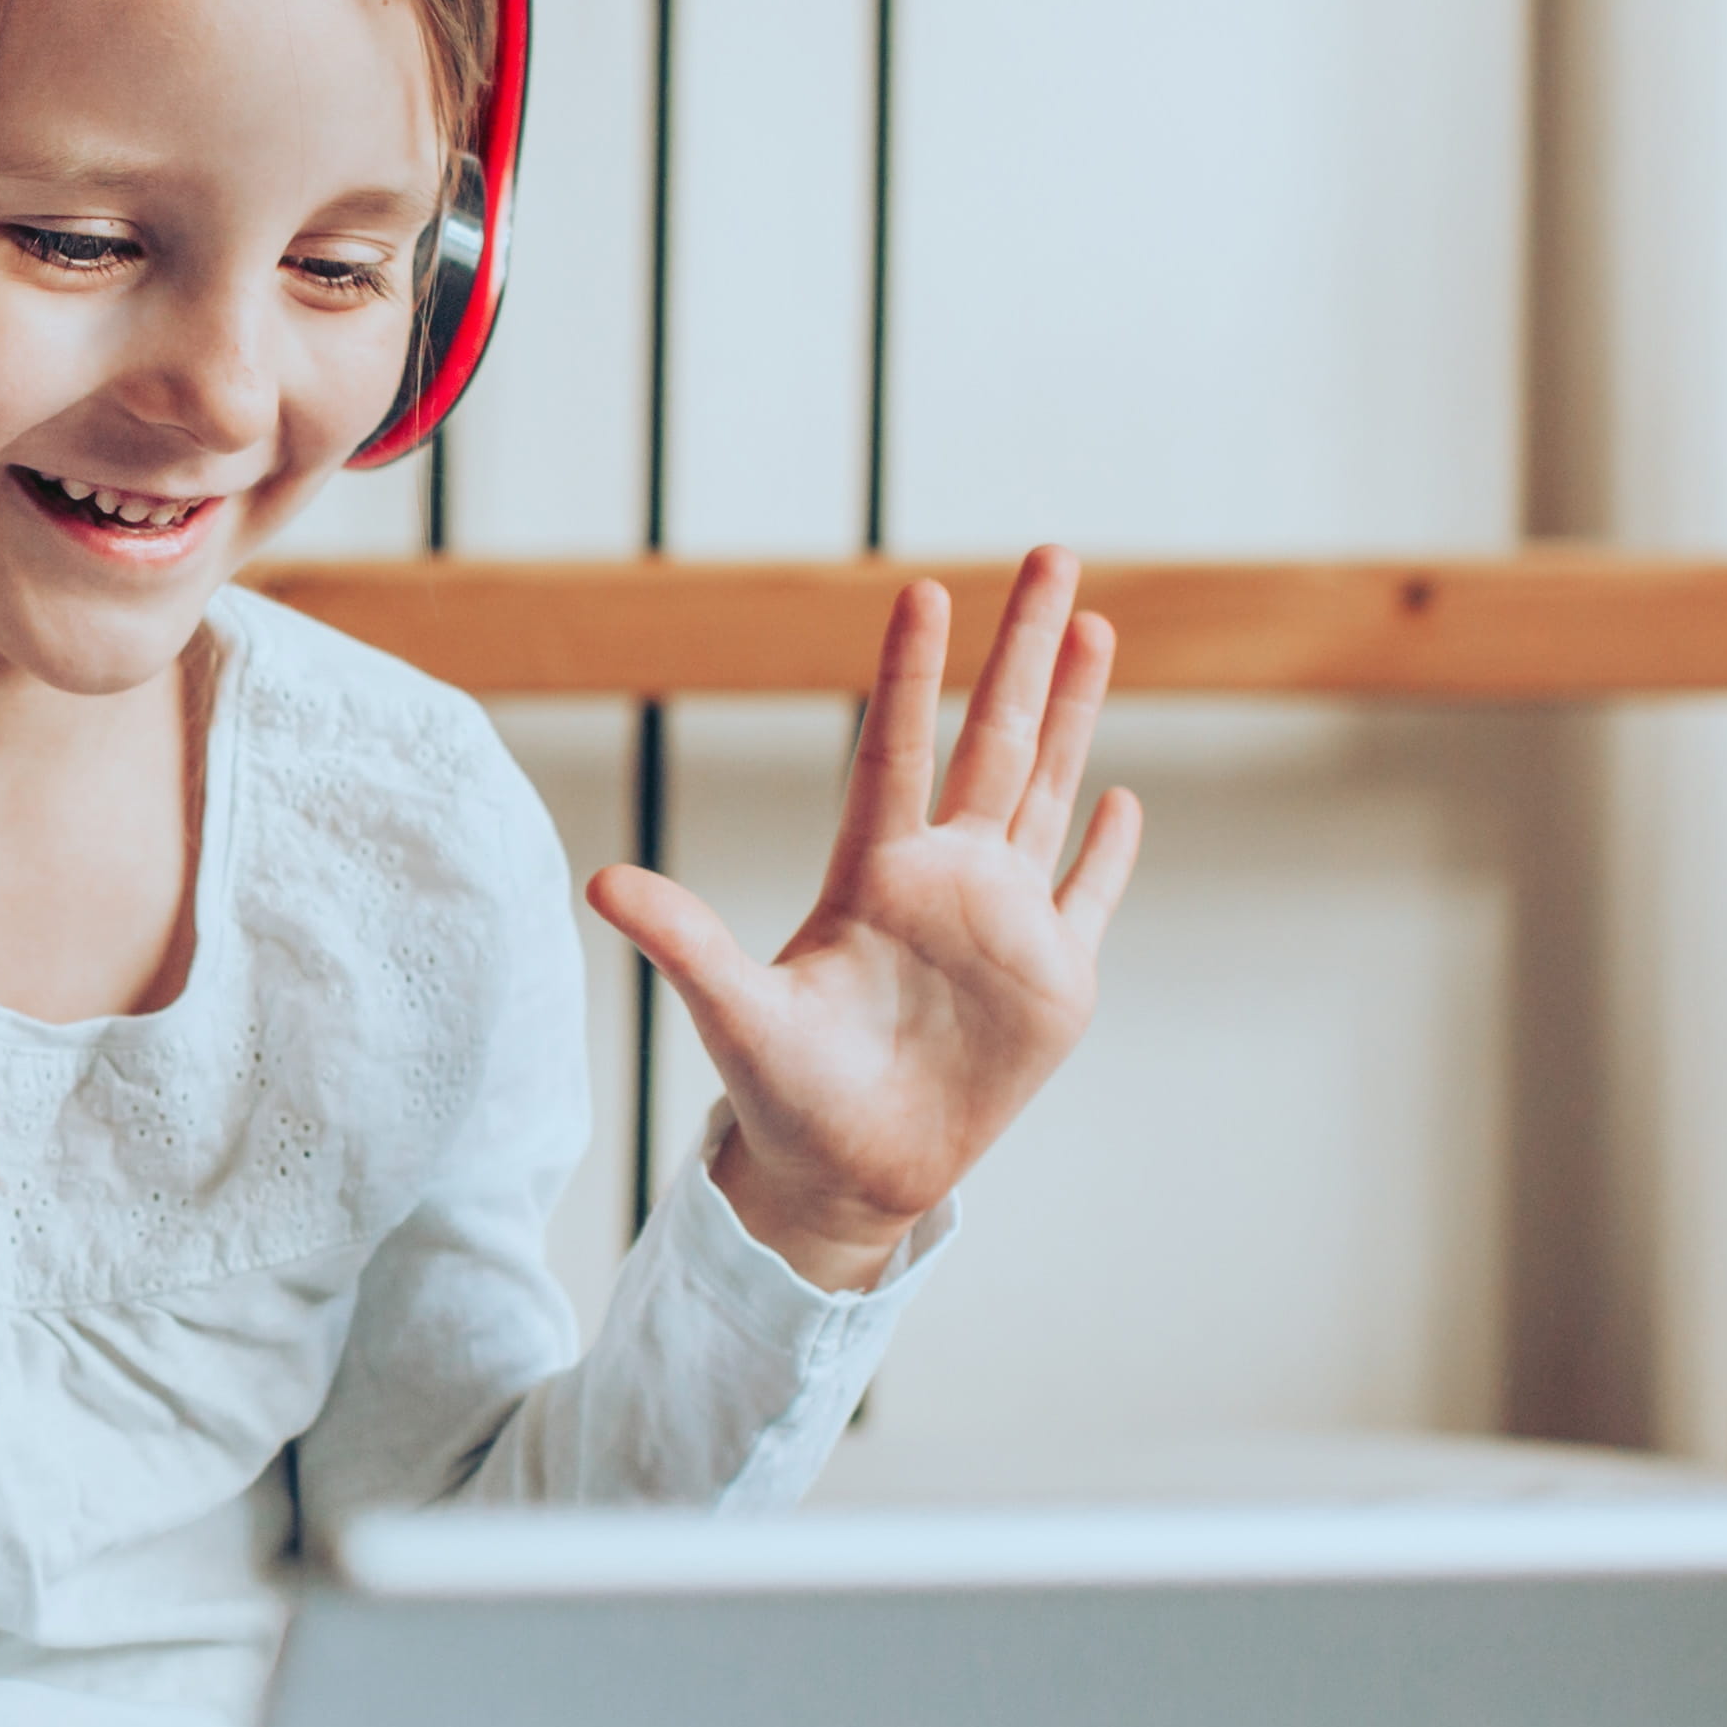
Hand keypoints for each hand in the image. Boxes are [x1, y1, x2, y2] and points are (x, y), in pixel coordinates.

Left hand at [582, 546, 1142, 1287]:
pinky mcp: (1054, 980)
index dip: (911, 672)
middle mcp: (945, 876)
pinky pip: (1089, 896)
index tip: (922, 590)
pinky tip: (1124, 797)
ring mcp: (1004, 922)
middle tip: (1050, 555)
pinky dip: (1110, 850)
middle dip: (1026, 648)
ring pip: (1049, 790)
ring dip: (1076, 711)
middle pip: (995, 738)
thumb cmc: (782, 1093)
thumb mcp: (732, 1014)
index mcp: (873, 872)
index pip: (896, 747)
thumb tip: (601, 881)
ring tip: (1098, 628)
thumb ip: (684, 941)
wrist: (847, 1172)